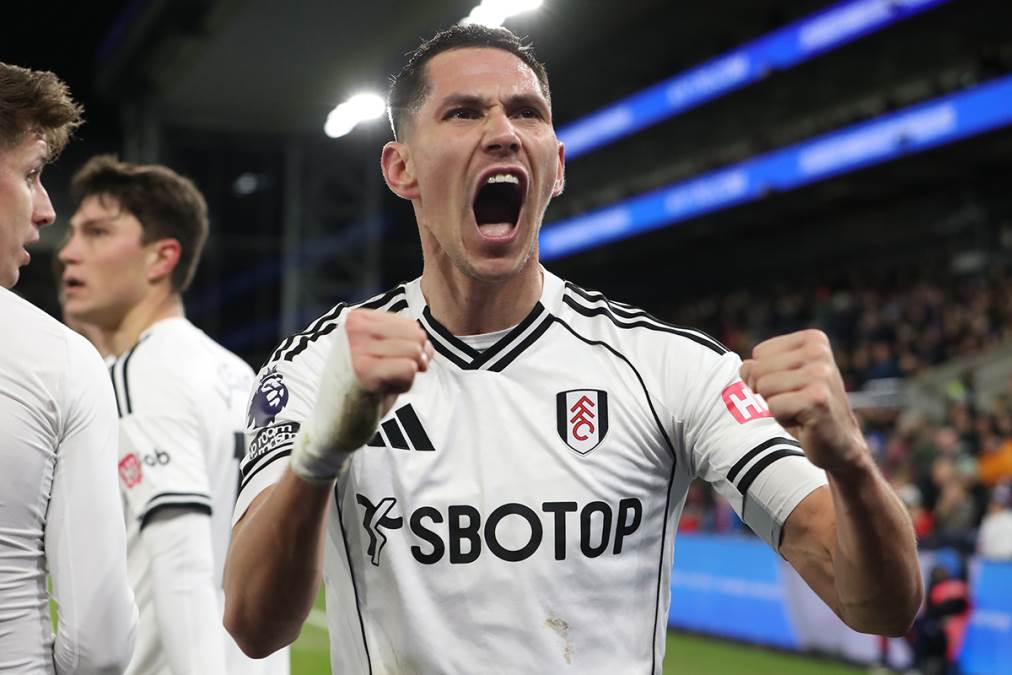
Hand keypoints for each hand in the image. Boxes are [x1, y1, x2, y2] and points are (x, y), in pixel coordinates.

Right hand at [290, 309, 432, 483]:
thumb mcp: (384, 356)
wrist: (333, 424)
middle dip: (409, 362)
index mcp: (357, 318)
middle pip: (417, 336)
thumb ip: (408, 344)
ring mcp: (357, 348)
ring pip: (415, 353)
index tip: (380, 365)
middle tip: (382, 377)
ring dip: (405, 376)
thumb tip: (428, 348)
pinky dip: (403, 386)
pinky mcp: (365, 371)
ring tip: (379, 384)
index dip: (406, 352)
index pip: (411, 325)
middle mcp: (354, 327)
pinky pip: (410, 369)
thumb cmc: (361, 388)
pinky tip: (380, 392)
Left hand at [739, 329, 866, 472]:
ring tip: (799, 410)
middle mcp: (819, 352)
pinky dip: (782, 418)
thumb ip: (759, 366)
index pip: (760, 352)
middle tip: (795, 401)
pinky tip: (804, 421)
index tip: (791, 386)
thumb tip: (745, 368)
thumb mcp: (782, 377)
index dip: (766, 375)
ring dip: (776, 406)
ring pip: (764, 387)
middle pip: (758, 369)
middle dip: (769, 392)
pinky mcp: (817, 399)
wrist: (839, 442)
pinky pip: (773, 406)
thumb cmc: (806, 407)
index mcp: (813, 339)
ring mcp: (820, 375)